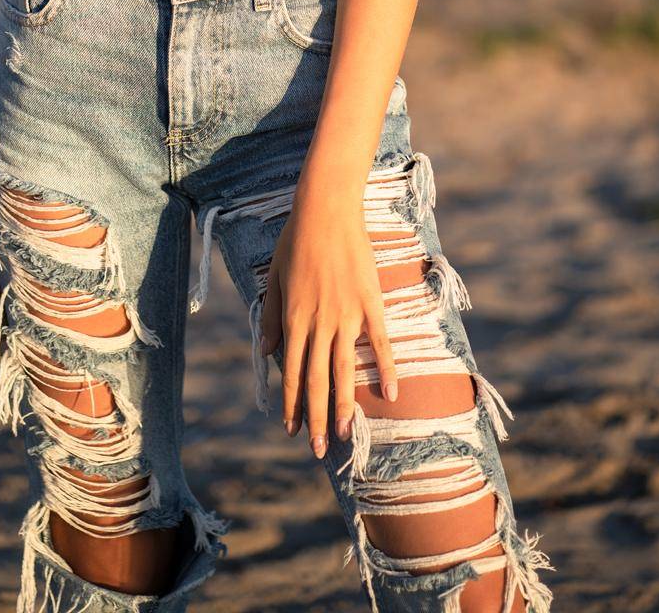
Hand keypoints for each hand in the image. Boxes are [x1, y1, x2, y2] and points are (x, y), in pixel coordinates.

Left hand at [259, 202, 397, 458]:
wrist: (327, 210)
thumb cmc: (296, 240)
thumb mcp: (275, 278)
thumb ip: (273, 317)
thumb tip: (268, 351)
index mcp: (294, 318)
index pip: (292, 371)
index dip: (292, 402)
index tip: (291, 429)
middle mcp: (319, 323)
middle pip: (317, 379)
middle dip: (315, 416)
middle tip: (316, 448)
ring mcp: (347, 316)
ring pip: (344, 369)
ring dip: (343, 404)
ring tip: (344, 433)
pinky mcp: (370, 305)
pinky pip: (379, 344)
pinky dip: (386, 369)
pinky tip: (390, 393)